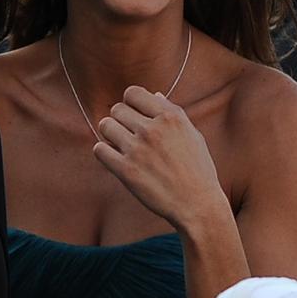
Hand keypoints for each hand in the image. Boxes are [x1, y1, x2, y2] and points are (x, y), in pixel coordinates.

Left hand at [94, 86, 222, 228]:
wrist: (197, 204)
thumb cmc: (197, 169)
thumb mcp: (192, 135)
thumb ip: (171, 113)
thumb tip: (154, 94)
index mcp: (170, 116)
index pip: (132, 93)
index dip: (130, 103)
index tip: (134, 115)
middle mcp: (153, 129)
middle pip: (116, 109)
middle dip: (120, 120)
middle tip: (129, 135)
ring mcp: (138, 149)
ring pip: (105, 126)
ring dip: (110, 134)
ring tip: (121, 145)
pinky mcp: (126, 170)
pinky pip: (99, 149)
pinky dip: (104, 152)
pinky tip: (115, 159)